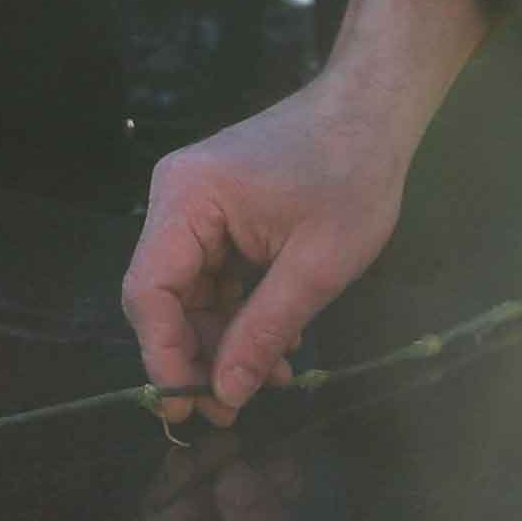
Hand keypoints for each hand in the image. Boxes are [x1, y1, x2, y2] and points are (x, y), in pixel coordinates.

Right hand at [123, 0, 484, 413]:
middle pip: (164, 295)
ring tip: (272, 379)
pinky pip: (213, 275)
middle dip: (198, 354)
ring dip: (224, 339)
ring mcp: (195, 204)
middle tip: (233, 410)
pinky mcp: (219, 213)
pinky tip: (277, 343)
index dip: (164, 353)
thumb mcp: (317, 266)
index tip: (195, 405)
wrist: (373, 110)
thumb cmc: (351, 176)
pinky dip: (239, 312)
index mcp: (185, 199)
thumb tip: (225, 394)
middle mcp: (175, 199)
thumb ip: (263, 330)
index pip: (148, 289)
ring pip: (189, 292)